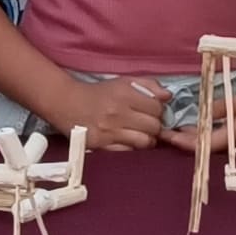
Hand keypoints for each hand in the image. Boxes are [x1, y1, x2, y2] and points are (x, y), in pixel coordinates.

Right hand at [35, 75, 178, 151]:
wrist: (67, 103)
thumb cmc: (98, 93)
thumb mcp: (123, 82)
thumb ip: (148, 85)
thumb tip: (168, 96)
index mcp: (125, 94)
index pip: (157, 107)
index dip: (158, 110)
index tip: (152, 111)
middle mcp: (118, 113)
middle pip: (154, 126)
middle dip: (155, 126)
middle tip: (148, 125)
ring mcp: (110, 131)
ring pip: (144, 142)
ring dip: (147, 140)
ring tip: (141, 135)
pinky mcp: (102, 146)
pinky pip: (128, 152)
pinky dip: (132, 148)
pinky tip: (129, 142)